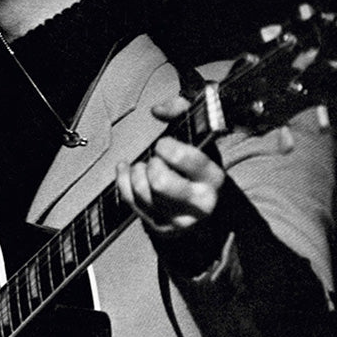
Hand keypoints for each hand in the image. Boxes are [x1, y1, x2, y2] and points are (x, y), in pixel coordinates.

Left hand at [115, 96, 225, 238]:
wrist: (203, 208)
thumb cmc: (197, 167)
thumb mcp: (199, 139)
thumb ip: (181, 112)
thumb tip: (157, 110)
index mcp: (213, 178)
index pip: (187, 160)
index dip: (168, 147)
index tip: (164, 145)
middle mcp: (198, 204)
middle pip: (160, 181)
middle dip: (152, 165)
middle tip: (157, 161)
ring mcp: (177, 219)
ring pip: (142, 192)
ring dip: (138, 172)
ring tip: (146, 167)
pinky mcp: (158, 226)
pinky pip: (129, 199)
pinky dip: (123, 180)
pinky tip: (127, 170)